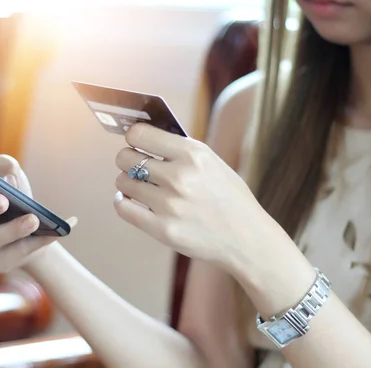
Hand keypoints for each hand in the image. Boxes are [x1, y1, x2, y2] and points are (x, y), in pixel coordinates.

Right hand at [0, 154, 76, 272]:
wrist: (32, 231)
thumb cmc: (12, 198)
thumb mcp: (10, 178)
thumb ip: (5, 167)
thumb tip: (6, 171)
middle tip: (2, 199)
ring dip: (13, 229)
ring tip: (33, 219)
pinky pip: (18, 253)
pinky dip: (38, 241)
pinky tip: (55, 232)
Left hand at [114, 123, 284, 274]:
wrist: (247, 238)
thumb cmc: (229, 198)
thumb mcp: (212, 162)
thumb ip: (180, 150)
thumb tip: (143, 138)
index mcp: (193, 154)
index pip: (140, 133)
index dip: (133, 137)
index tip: (135, 142)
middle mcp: (180, 177)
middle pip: (125, 157)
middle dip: (127, 159)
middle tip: (134, 166)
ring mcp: (170, 205)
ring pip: (123, 183)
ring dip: (126, 183)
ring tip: (137, 186)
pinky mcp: (163, 230)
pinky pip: (124, 209)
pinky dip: (122, 203)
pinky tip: (130, 201)